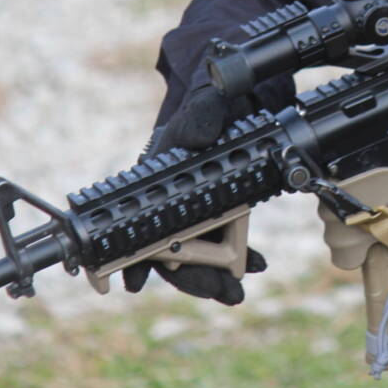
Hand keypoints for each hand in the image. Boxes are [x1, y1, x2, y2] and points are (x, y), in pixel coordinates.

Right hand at [128, 80, 265, 303]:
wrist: (238, 94)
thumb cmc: (211, 100)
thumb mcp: (206, 100)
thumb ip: (202, 113)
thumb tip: (198, 137)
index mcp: (157, 177)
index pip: (136, 222)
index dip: (133, 254)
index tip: (131, 282)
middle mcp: (172, 197)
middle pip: (171, 249)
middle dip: (193, 278)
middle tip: (223, 293)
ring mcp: (198, 205)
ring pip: (200, 251)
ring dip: (217, 274)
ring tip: (236, 290)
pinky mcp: (224, 206)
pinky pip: (227, 239)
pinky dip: (240, 255)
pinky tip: (257, 263)